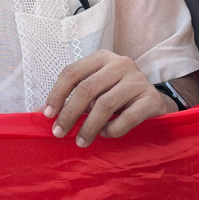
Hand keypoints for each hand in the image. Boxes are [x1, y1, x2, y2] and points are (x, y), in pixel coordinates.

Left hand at [42, 51, 177, 147]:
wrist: (155, 102)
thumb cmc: (119, 96)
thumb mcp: (97, 90)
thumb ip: (75, 97)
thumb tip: (43, 113)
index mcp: (102, 58)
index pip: (72, 72)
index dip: (57, 94)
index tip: (48, 115)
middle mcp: (120, 64)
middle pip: (87, 89)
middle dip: (69, 113)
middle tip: (59, 133)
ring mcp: (138, 80)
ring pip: (105, 104)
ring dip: (89, 127)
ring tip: (81, 141)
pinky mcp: (152, 98)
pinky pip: (127, 118)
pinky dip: (112, 130)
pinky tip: (106, 134)